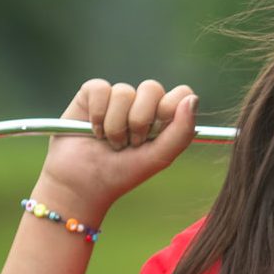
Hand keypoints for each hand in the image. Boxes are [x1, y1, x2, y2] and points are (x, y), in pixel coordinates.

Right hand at [39, 78, 198, 213]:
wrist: (82, 185)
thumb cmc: (122, 173)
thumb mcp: (159, 157)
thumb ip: (181, 132)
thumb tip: (192, 99)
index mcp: (162, 118)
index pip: (180, 93)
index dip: (170, 108)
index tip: (157, 129)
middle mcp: (141, 104)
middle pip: (152, 88)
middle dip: (139, 121)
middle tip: (131, 143)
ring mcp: (116, 98)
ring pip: (124, 91)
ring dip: (116, 125)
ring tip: (110, 142)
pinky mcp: (91, 94)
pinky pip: (100, 88)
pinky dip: (97, 114)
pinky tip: (93, 131)